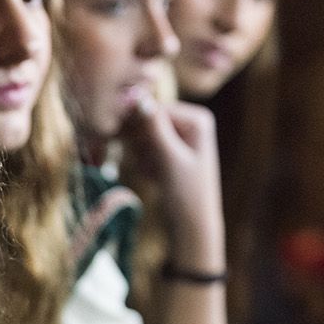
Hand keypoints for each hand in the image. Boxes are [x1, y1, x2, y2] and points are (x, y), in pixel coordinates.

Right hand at [116, 95, 224, 268]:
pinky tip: (156, 178)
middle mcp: (190, 122)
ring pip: (142, 136)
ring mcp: (180, 136)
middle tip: (152, 166)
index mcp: (197, 119)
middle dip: (141, 145)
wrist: (191, 226)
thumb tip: (138, 97)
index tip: (126, 145)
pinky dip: (145, 163)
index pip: (153, 109)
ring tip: (156, 175)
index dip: (137, 127)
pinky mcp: (171, 151)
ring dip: (142, 156)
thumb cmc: (186, 194)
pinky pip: (145, 148)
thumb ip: (154, 128)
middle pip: (147, 121)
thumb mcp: (169, 159)